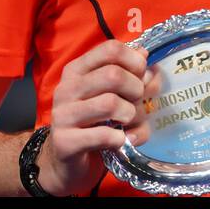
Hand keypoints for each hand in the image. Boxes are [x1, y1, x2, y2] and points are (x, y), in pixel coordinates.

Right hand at [35, 40, 161, 195]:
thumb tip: (147, 59)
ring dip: (130, 115)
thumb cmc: (95, 121)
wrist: (64, 160)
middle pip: (114, 75)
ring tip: (127, 122)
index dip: (134, 61)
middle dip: (136, 90)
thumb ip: (133, 77)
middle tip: (137, 102)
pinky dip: (121, 138)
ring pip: (110, 103)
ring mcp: (62, 115)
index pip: (110, 49)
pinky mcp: (65, 142)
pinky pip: (104, 135)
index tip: (142, 75)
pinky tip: (119, 140)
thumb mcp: (115, 94)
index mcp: (77, 70)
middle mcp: (66, 88)